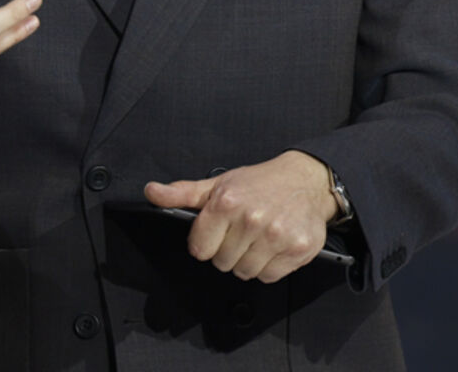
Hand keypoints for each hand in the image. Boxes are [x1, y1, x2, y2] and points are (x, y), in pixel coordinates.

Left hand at [144, 150, 338, 282]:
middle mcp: (252, 219)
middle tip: (243, 230)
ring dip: (249, 260)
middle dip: (229, 249)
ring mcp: (276, 236)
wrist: (306, 180)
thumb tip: (151, 192)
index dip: (206, 241)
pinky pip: (268, 276)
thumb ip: (182, 193)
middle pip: (222, 263)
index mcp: (227, 202)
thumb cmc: (261, 183)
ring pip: (244, 272)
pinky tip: (274, 245)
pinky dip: (270, 265)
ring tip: (259, 237)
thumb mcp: (219, 184)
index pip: (199, 249)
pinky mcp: (297, 249)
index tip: (219, 231)